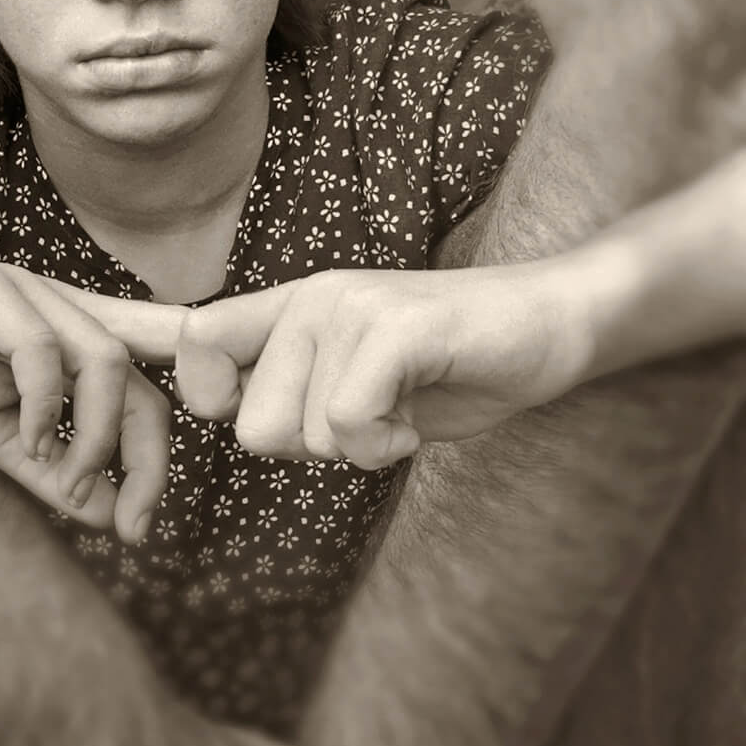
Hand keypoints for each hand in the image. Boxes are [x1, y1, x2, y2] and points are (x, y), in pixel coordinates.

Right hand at [0, 213, 183, 540]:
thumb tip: (110, 517)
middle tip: (132, 527)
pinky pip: (34, 344)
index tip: (156, 512)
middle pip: (144, 383)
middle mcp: (67, 315)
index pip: (158, 382)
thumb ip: (50, 469)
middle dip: (151, 461)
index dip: (190, 431)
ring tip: (71, 484)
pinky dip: (42, 402)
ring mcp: (30, 296)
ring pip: (106, 358)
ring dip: (98, 435)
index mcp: (74, 346)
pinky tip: (26, 440)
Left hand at [173, 264, 589, 468]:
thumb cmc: (448, 365)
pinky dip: (387, 444)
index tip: (266, 413)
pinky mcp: (396, 327)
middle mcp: (310, 298)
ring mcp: (351, 306)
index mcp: (292, 307)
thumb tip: (223, 412)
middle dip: (312, 447)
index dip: (210, 396)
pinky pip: (349, 422)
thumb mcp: (352, 379)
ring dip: (360, 445)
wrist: (549, 323)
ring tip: (400, 405)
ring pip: (305, 434)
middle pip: (252, 425)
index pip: (196, 339)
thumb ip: (290, 391)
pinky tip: (414, 417)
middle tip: (367, 416)